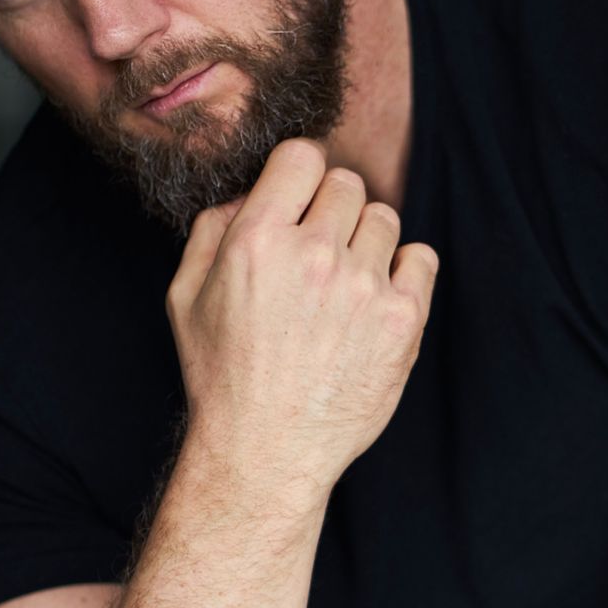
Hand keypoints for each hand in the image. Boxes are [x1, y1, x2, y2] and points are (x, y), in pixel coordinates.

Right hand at [165, 138, 438, 509]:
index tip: (298, 201)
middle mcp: (315, 255)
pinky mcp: (403, 320)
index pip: (303, 156)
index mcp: (257, 239)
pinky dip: (403, 273)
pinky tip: (374, 303)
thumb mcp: (186, 296)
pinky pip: (420, 258)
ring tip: (342, 288)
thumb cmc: (223, 375)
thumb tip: (253, 190)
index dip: (300, 175)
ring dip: (365, 242)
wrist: (267, 451)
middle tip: (317, 256)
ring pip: (384, 219)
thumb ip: (213, 228)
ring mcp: (363, 287)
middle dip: (330, 211)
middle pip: (346, 184)